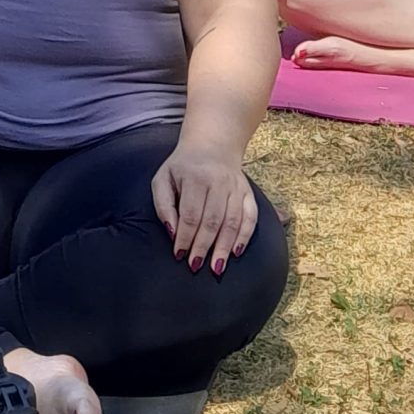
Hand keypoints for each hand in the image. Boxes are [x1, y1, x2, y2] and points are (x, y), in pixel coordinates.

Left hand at [150, 136, 256, 273]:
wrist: (211, 145)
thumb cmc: (182, 167)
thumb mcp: (162, 178)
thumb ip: (162, 204)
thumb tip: (172, 232)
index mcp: (195, 177)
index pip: (191, 214)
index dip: (185, 237)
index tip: (179, 254)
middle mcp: (218, 181)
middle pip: (212, 221)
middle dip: (203, 246)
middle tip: (195, 266)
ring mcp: (236, 187)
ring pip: (232, 222)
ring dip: (224, 247)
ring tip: (216, 267)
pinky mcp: (248, 192)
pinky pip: (250, 217)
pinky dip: (244, 236)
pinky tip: (236, 252)